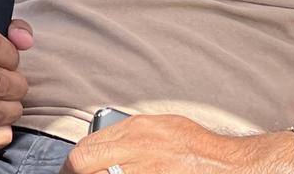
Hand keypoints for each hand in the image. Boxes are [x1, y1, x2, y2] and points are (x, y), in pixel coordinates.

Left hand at [59, 115, 293, 173]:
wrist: (222, 164)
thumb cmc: (193, 144)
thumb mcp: (159, 125)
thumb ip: (128, 133)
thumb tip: (100, 143)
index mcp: (137, 129)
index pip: (86, 148)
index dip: (72, 163)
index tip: (71, 168)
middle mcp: (137, 149)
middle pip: (85, 164)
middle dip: (76, 171)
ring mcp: (144, 170)